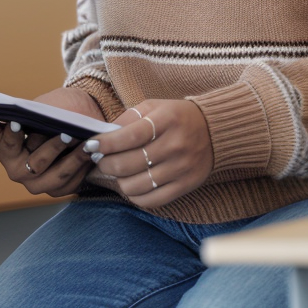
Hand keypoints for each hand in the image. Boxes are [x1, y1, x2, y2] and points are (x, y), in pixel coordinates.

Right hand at [0, 87, 102, 197]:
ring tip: (86, 143)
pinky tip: (94, 153)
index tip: (17, 122)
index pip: (8, 144)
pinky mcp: (58, 190)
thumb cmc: (44, 115)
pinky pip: (73, 181)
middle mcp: (18, 172)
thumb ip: (24, 113)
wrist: (66, 128)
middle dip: (52, 148)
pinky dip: (84, 166)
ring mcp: (38, 184)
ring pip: (58, 174)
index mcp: (6, 152)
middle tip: (67, 133)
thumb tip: (4, 112)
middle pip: (36, 163)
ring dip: (74, 159)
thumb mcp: (33, 110)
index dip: (11, 134)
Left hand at [89, 99, 213, 207]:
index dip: (106, 144)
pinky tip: (130, 185)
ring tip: (115, 172)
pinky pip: (152, 200)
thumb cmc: (176, 116)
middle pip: (129, 164)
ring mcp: (181, 168)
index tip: (91, 146)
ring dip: (118, 181)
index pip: (129, 136)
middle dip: (106, 164)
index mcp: (165, 121)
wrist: (215, 130)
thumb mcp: (153, 107)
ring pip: (137, 185)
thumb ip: (127, 118)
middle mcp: (175, 145)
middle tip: (100, 160)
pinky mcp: (186, 185)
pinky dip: (135, 196)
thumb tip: (103, 135)